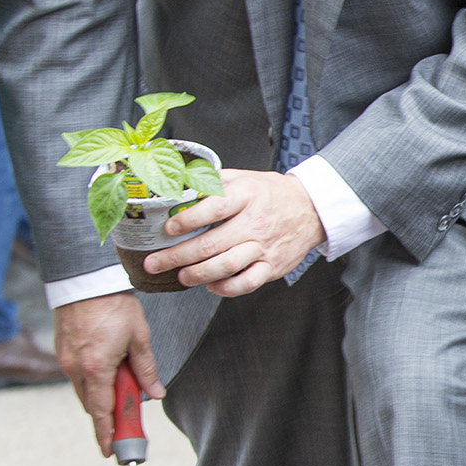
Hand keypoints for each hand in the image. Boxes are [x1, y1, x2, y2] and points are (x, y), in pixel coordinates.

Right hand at [54, 292, 159, 454]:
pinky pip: (77, 377)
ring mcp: (65, 360)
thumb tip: (155, 394)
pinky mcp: (62, 352)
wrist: (85, 281)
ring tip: (123, 390)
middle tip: (126, 423)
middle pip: (92, 404)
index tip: (109, 451)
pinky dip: (93, 382)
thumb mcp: (139, 339)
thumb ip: (146, 370)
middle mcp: (75, 368)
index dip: (106, 434)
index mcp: (96, 368)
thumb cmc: (114, 306)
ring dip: (101, 397)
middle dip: (108, 416)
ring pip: (84, 391)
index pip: (102, 411)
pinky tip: (109, 374)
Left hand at [145, 168, 324, 296]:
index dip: (186, 221)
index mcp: (247, 196)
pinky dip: (224, 288)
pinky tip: (211, 285)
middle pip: (211, 244)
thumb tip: (177, 190)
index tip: (168, 228)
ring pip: (225, 266)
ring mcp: (264, 247)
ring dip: (196, 274)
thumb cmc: (271, 193)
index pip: (213, 209)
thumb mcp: (243, 177)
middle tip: (155, 262)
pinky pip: (246, 283)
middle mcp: (256, 223)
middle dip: (176, 256)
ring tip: (181, 276)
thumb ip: (211, 182)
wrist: (311, 208)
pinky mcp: (272, 266)